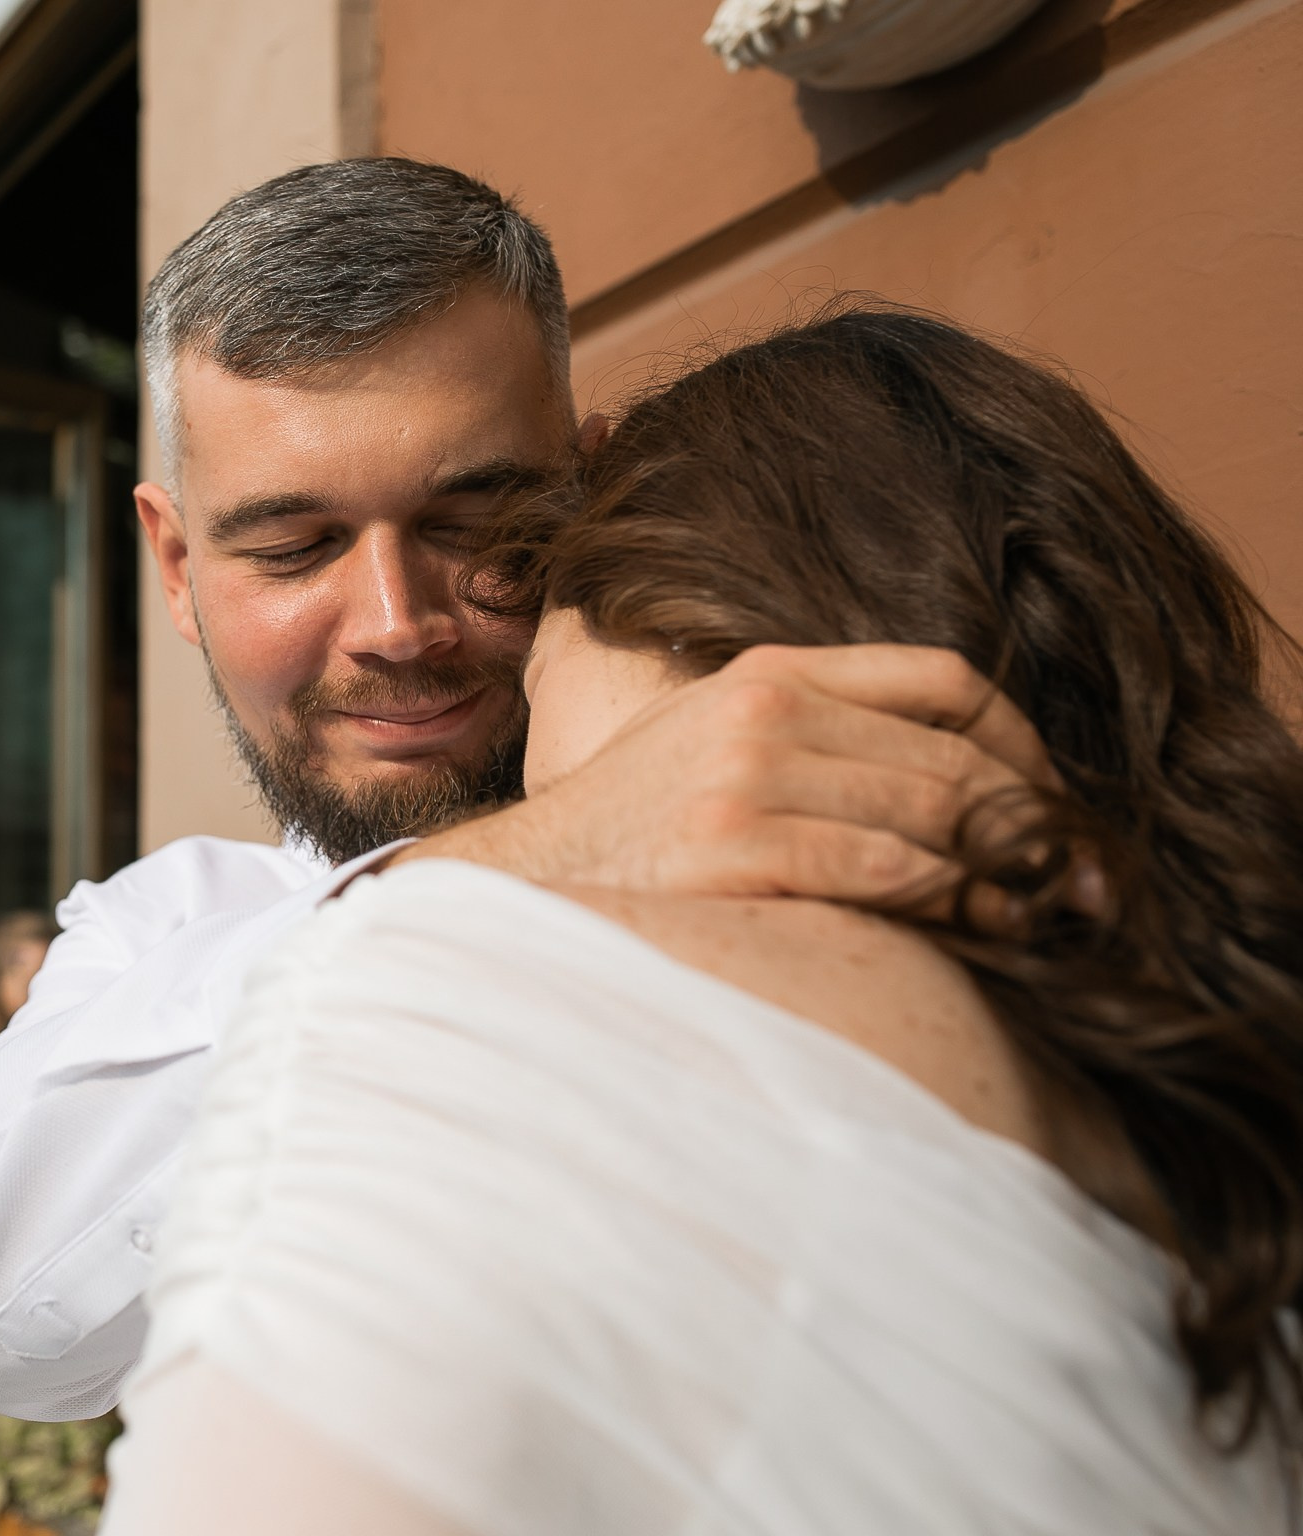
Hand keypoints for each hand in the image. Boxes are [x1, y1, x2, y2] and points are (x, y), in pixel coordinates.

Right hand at [403, 644, 1055, 908]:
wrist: (524, 884)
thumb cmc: (630, 831)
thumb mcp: (711, 742)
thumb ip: (810, 734)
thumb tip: (945, 783)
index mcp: (767, 674)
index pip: (941, 680)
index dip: (1019, 740)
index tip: (1048, 799)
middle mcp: (764, 714)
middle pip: (951, 757)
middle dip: (1034, 824)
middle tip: (1081, 882)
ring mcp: (748, 779)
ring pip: (933, 817)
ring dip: (1004, 874)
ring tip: (1041, 918)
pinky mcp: (739, 847)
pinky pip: (887, 870)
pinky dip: (950, 902)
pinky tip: (972, 931)